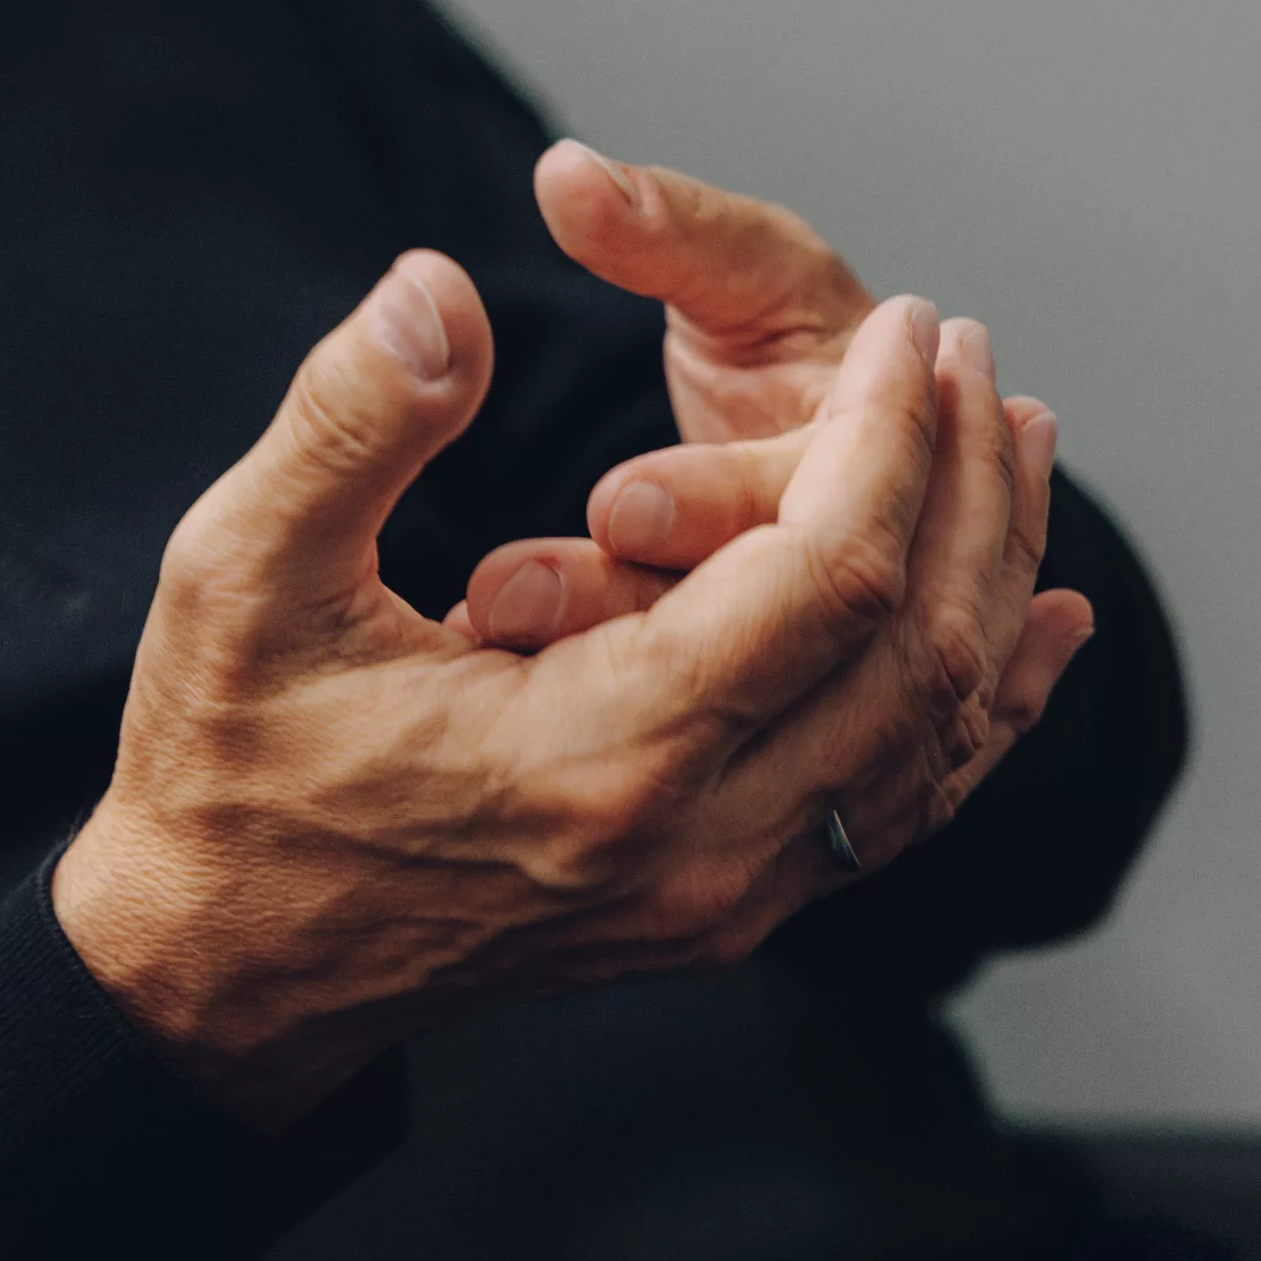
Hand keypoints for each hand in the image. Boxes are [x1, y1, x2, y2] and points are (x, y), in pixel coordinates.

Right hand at [52, 251, 1074, 1129]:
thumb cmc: (225, 767)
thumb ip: (352, 423)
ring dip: (990, 577)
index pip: (825, 578)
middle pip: (916, 652)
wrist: (225, 972)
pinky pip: (901, 807)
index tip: (909, 325)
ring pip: (933, 734)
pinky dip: (986, 709)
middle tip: (971, 352)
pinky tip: (1036, 631)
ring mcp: (724, 897)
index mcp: (593, 758)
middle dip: (964, 484)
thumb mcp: (240, 578)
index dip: (888, 435)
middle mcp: (692, 847)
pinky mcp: (726, 909)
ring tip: (1016, 443)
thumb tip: (443, 288)